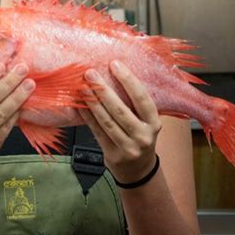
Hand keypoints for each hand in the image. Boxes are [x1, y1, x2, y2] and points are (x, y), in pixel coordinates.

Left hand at [79, 61, 161, 183]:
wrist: (139, 170)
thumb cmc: (140, 137)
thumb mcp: (146, 121)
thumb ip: (135, 103)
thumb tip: (115, 73)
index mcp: (154, 123)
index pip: (142, 98)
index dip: (128, 80)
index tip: (115, 64)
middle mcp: (143, 136)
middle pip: (121, 109)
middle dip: (104, 89)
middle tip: (91, 74)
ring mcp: (128, 147)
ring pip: (107, 121)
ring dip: (92, 102)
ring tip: (82, 87)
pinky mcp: (113, 155)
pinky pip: (97, 132)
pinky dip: (87, 117)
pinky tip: (80, 106)